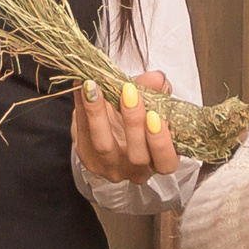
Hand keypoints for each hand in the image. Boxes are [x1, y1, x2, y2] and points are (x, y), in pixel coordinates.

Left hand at [74, 71, 180, 185]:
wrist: (108, 124)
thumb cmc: (136, 117)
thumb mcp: (149, 103)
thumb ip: (155, 90)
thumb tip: (156, 78)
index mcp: (158, 159)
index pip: (166, 161)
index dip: (161, 142)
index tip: (155, 116)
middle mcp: (136, 169)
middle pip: (136, 156)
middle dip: (133, 122)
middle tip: (129, 92)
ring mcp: (109, 166)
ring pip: (104, 145)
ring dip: (99, 113)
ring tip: (94, 86)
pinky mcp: (86, 156)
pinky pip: (83, 132)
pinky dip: (82, 106)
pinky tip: (82, 87)